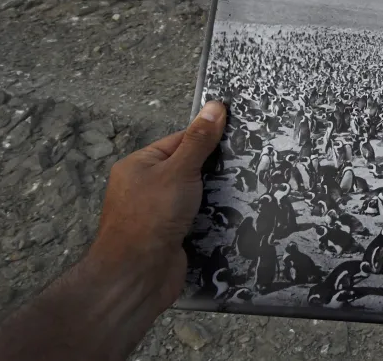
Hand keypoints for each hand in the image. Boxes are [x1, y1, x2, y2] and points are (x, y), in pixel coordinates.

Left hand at [88, 100, 226, 310]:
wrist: (137, 276)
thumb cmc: (151, 217)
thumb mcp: (179, 171)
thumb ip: (199, 140)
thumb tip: (216, 105)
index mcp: (139, 165)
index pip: (179, 141)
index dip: (207, 139)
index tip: (238, 136)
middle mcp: (146, 186)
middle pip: (188, 168)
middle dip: (213, 169)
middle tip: (245, 163)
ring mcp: (158, 213)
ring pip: (195, 194)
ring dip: (215, 194)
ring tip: (245, 187)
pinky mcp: (171, 235)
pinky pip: (197, 218)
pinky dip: (212, 217)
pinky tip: (233, 214)